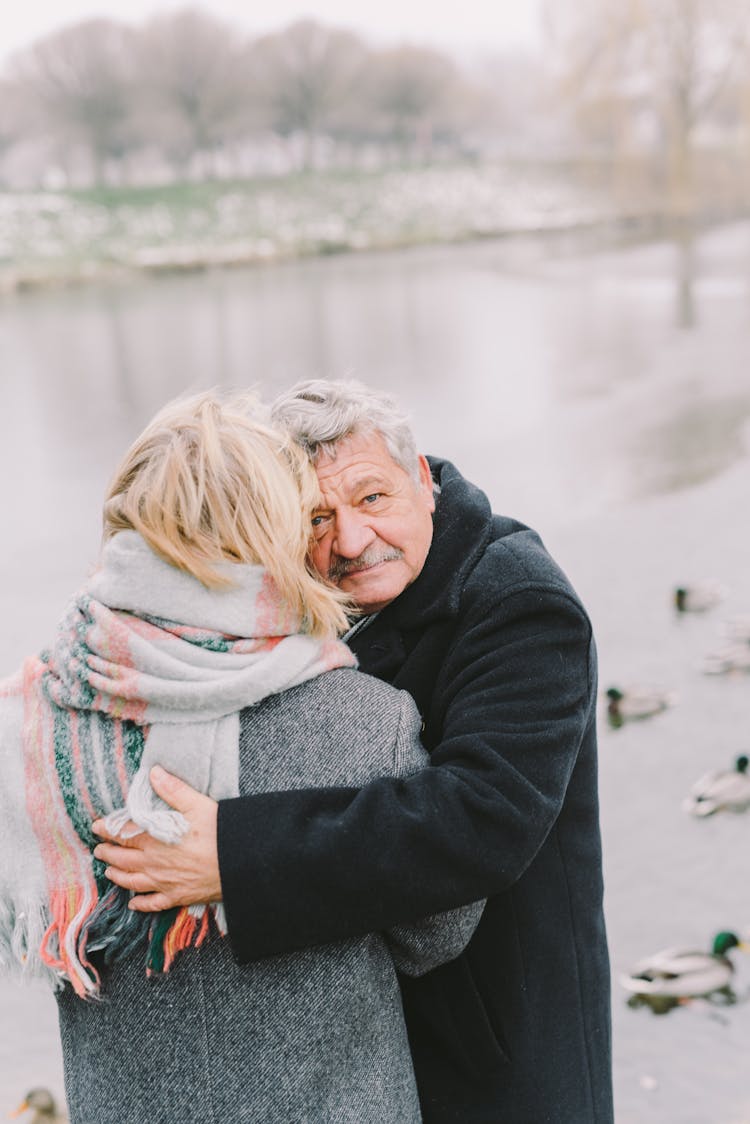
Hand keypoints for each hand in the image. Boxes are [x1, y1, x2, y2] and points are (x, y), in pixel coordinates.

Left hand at [92, 766, 220, 912]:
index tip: (96, 827)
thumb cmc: (219, 832)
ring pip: (132, 881)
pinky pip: (153, 903)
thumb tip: (152, 773)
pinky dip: (141, 904)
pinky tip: (133, 903)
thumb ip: (172, 790)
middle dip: (108, 853)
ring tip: (109, 872)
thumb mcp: (197, 804)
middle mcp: (154, 863)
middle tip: (98, 850)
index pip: (124, 833)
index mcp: (156, 838)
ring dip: (117, 876)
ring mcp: (164, 882)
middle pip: (123, 859)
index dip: (108, 829)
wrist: (239, 863)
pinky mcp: (177, 896)